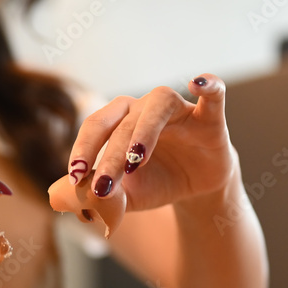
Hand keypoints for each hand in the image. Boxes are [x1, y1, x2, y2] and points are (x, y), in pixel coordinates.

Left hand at [66, 74, 236, 213]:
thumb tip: (76, 204)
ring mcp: (178, 110)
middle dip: (109, 156)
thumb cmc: (154, 183)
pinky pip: (213, 95)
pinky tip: (197, 83)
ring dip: (144, 132)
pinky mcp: (209, 117)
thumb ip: (102, 199)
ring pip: (158, 107)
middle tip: (103, 186)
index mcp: (119, 121)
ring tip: (135, 161)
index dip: (82, 150)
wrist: (195, 187)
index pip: (95, 127)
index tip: (75, 178)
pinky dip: (208, 86)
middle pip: (122, 123)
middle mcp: (145, 108)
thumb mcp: (125, 197)